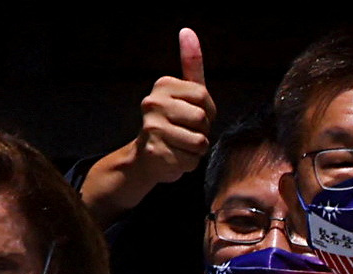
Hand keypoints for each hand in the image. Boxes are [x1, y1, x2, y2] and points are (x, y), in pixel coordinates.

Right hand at [134, 27, 216, 184]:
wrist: (145, 160)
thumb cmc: (171, 124)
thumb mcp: (184, 93)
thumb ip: (190, 64)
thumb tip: (188, 30)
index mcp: (163, 85)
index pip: (204, 96)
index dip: (207, 112)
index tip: (192, 116)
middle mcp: (153, 103)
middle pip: (202, 119)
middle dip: (202, 131)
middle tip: (185, 133)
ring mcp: (152, 128)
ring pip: (199, 141)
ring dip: (197, 149)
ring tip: (181, 146)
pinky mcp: (155, 152)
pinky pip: (191, 160)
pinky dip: (188, 163)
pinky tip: (174, 158)